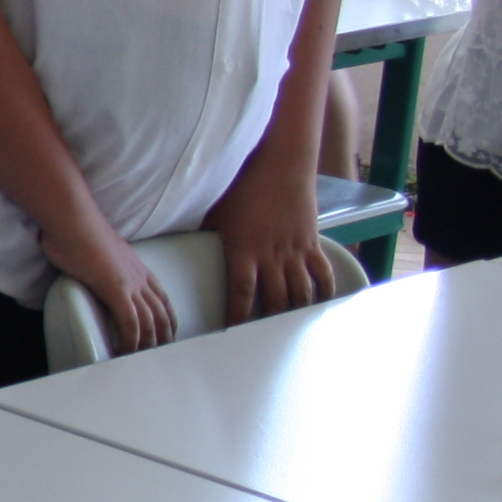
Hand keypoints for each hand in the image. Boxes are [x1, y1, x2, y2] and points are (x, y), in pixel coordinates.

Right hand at [54, 219, 179, 354]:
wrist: (73, 220)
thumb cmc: (76, 230)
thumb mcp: (98, 251)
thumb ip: (102, 264)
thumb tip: (92, 270)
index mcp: (137, 267)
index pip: (162, 298)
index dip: (167, 318)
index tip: (167, 333)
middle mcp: (140, 277)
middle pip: (161, 314)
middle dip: (163, 337)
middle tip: (160, 355)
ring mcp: (130, 284)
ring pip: (150, 322)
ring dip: (148, 344)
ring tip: (142, 360)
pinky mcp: (116, 290)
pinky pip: (131, 323)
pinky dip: (131, 341)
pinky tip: (126, 352)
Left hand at [204, 159, 331, 323]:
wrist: (280, 164)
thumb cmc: (242, 185)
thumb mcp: (215, 212)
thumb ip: (202, 233)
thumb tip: (177, 245)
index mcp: (244, 250)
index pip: (242, 293)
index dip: (239, 316)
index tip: (232, 332)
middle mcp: (271, 256)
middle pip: (274, 300)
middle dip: (268, 322)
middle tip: (262, 337)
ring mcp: (295, 251)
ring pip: (300, 293)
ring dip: (295, 312)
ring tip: (288, 328)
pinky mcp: (312, 244)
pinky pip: (323, 275)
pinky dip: (324, 293)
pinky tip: (319, 306)